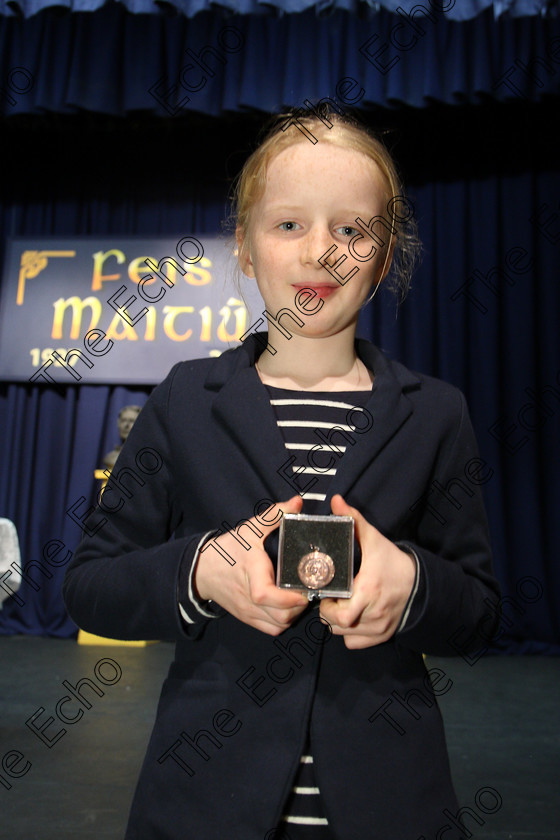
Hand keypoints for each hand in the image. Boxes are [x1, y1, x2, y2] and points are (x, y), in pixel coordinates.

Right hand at [194, 496, 308, 635]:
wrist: (202, 569)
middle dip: (299, 607)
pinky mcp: (247, 617)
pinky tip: (289, 607)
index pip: (265, 594)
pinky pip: (271, 629)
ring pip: (277, 625)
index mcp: (250, 572)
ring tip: (300, 598)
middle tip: (308, 590)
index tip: (305, 590)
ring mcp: (248, 610)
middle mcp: (248, 597)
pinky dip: (283, 622)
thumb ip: (274, 514)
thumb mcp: (250, 528)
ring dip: (293, 615)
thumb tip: (298, 502)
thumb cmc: (229, 548)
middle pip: (279, 615)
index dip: (288, 598)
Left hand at [319, 495, 415, 648]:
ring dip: (337, 622)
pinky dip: (349, 633)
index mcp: (368, 591)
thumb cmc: (393, 562)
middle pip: (336, 624)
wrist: (419, 583)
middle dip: (329, 612)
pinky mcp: (382, 636)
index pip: (338, 613)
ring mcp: (378, 628)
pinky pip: (354, 643)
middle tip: (332, 598)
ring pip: (343, 634)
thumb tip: (336, 501)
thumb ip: (354, 520)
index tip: (327, 592)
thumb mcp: (374, 539)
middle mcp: (373, 614)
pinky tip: (352, 617)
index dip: (327, 605)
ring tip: (341, 605)